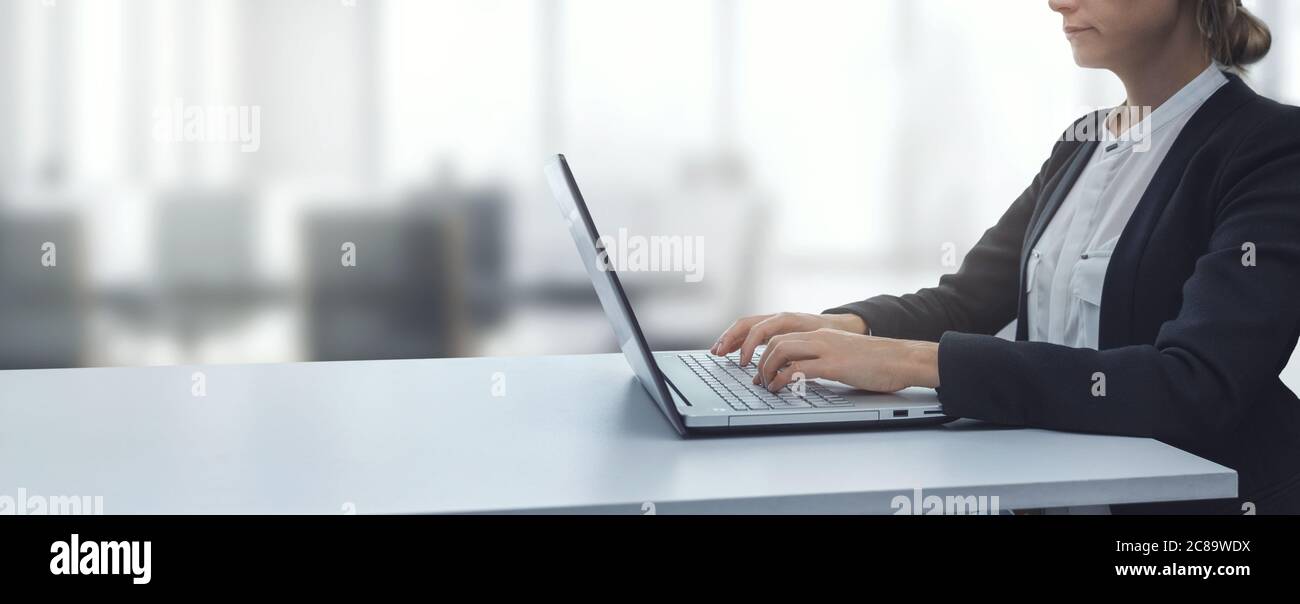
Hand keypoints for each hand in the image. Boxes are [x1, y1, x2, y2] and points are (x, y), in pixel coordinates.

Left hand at [753, 328, 940, 392]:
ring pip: (782, 350)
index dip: (765, 354)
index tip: (760, 371)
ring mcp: (827, 349)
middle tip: (759, 380)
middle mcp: (820, 338)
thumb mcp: (844, 356)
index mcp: (822, 335)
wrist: (903, 359)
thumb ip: (823, 360)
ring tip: (767, 385)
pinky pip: (799, 368)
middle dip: (761, 362)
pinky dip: (783, 379)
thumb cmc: (878, 362)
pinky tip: (781, 388)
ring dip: (768, 369)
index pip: (783, 336)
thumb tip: (804, 374)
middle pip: (776, 342)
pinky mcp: (834, 365)